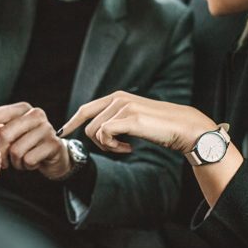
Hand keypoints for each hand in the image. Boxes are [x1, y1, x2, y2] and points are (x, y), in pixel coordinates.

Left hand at [0, 102, 71, 179]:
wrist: (54, 154)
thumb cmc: (27, 141)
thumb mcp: (8, 129)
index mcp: (23, 108)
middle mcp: (36, 115)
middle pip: (5, 133)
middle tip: (0, 159)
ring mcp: (47, 129)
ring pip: (16, 150)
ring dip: (14, 161)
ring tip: (19, 160)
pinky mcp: (53, 144)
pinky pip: (29, 159)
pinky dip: (26, 166)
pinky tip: (30, 163)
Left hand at [60, 91, 216, 153]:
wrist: (183, 127)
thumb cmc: (160, 127)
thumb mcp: (135, 119)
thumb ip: (117, 120)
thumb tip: (99, 131)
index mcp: (117, 97)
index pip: (86, 108)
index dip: (72, 121)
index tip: (63, 132)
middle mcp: (118, 99)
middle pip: (88, 124)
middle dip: (98, 142)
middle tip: (117, 149)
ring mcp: (123, 107)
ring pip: (96, 132)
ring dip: (108, 146)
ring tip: (126, 148)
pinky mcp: (129, 118)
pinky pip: (105, 135)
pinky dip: (114, 147)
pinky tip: (129, 149)